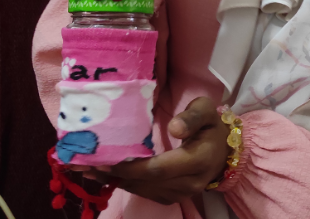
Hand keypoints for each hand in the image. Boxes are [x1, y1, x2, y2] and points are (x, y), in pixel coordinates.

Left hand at [79, 97, 229, 204]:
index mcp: (197, 160)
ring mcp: (180, 193)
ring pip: (143, 189)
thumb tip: (174, 128)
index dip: (132, 167)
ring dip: (114, 180)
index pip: (160, 168)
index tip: (107, 158)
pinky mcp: (171, 197)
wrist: (223, 152)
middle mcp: (188, 182)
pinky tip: (105, 175)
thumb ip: (191, 117)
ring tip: (87, 169)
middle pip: (147, 181)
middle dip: (115, 173)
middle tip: (86, 163)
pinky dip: (123, 184)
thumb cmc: (211, 126)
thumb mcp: (207, 111)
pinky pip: (144, 192)